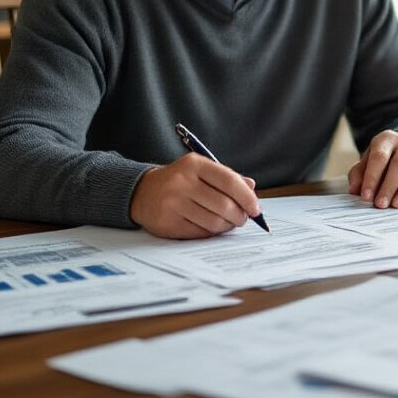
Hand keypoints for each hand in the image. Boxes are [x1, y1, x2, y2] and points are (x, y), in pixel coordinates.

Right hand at [130, 153, 261, 238]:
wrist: (141, 192)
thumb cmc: (179, 181)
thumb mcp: (201, 170)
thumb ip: (227, 177)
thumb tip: (251, 188)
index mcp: (194, 164)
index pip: (229, 181)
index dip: (247, 197)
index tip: (256, 209)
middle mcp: (181, 182)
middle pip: (224, 205)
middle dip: (240, 216)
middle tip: (242, 218)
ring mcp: (172, 204)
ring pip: (214, 222)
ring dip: (227, 226)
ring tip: (228, 223)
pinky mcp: (167, 223)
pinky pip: (200, 233)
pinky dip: (211, 233)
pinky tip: (211, 227)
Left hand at [348, 130, 397, 207]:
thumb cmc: (383, 158)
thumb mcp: (367, 161)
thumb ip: (359, 174)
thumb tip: (354, 190)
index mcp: (387, 140)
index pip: (379, 157)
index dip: (372, 177)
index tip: (366, 196)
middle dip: (389, 186)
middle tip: (381, 204)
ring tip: (396, 205)